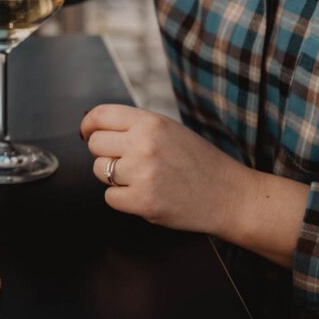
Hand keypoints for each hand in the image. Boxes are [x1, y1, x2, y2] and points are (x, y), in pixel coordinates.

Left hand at [80, 105, 250, 235]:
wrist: (231, 196)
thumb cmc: (199, 162)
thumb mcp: (170, 130)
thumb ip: (135, 127)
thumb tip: (95, 129)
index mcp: (150, 122)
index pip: (100, 116)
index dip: (88, 126)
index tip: (87, 133)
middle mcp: (143, 144)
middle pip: (95, 144)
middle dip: (105, 153)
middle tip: (126, 161)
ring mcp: (142, 174)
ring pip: (99, 171)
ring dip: (113, 177)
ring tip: (141, 178)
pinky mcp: (143, 202)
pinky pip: (110, 197)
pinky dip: (122, 199)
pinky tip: (144, 194)